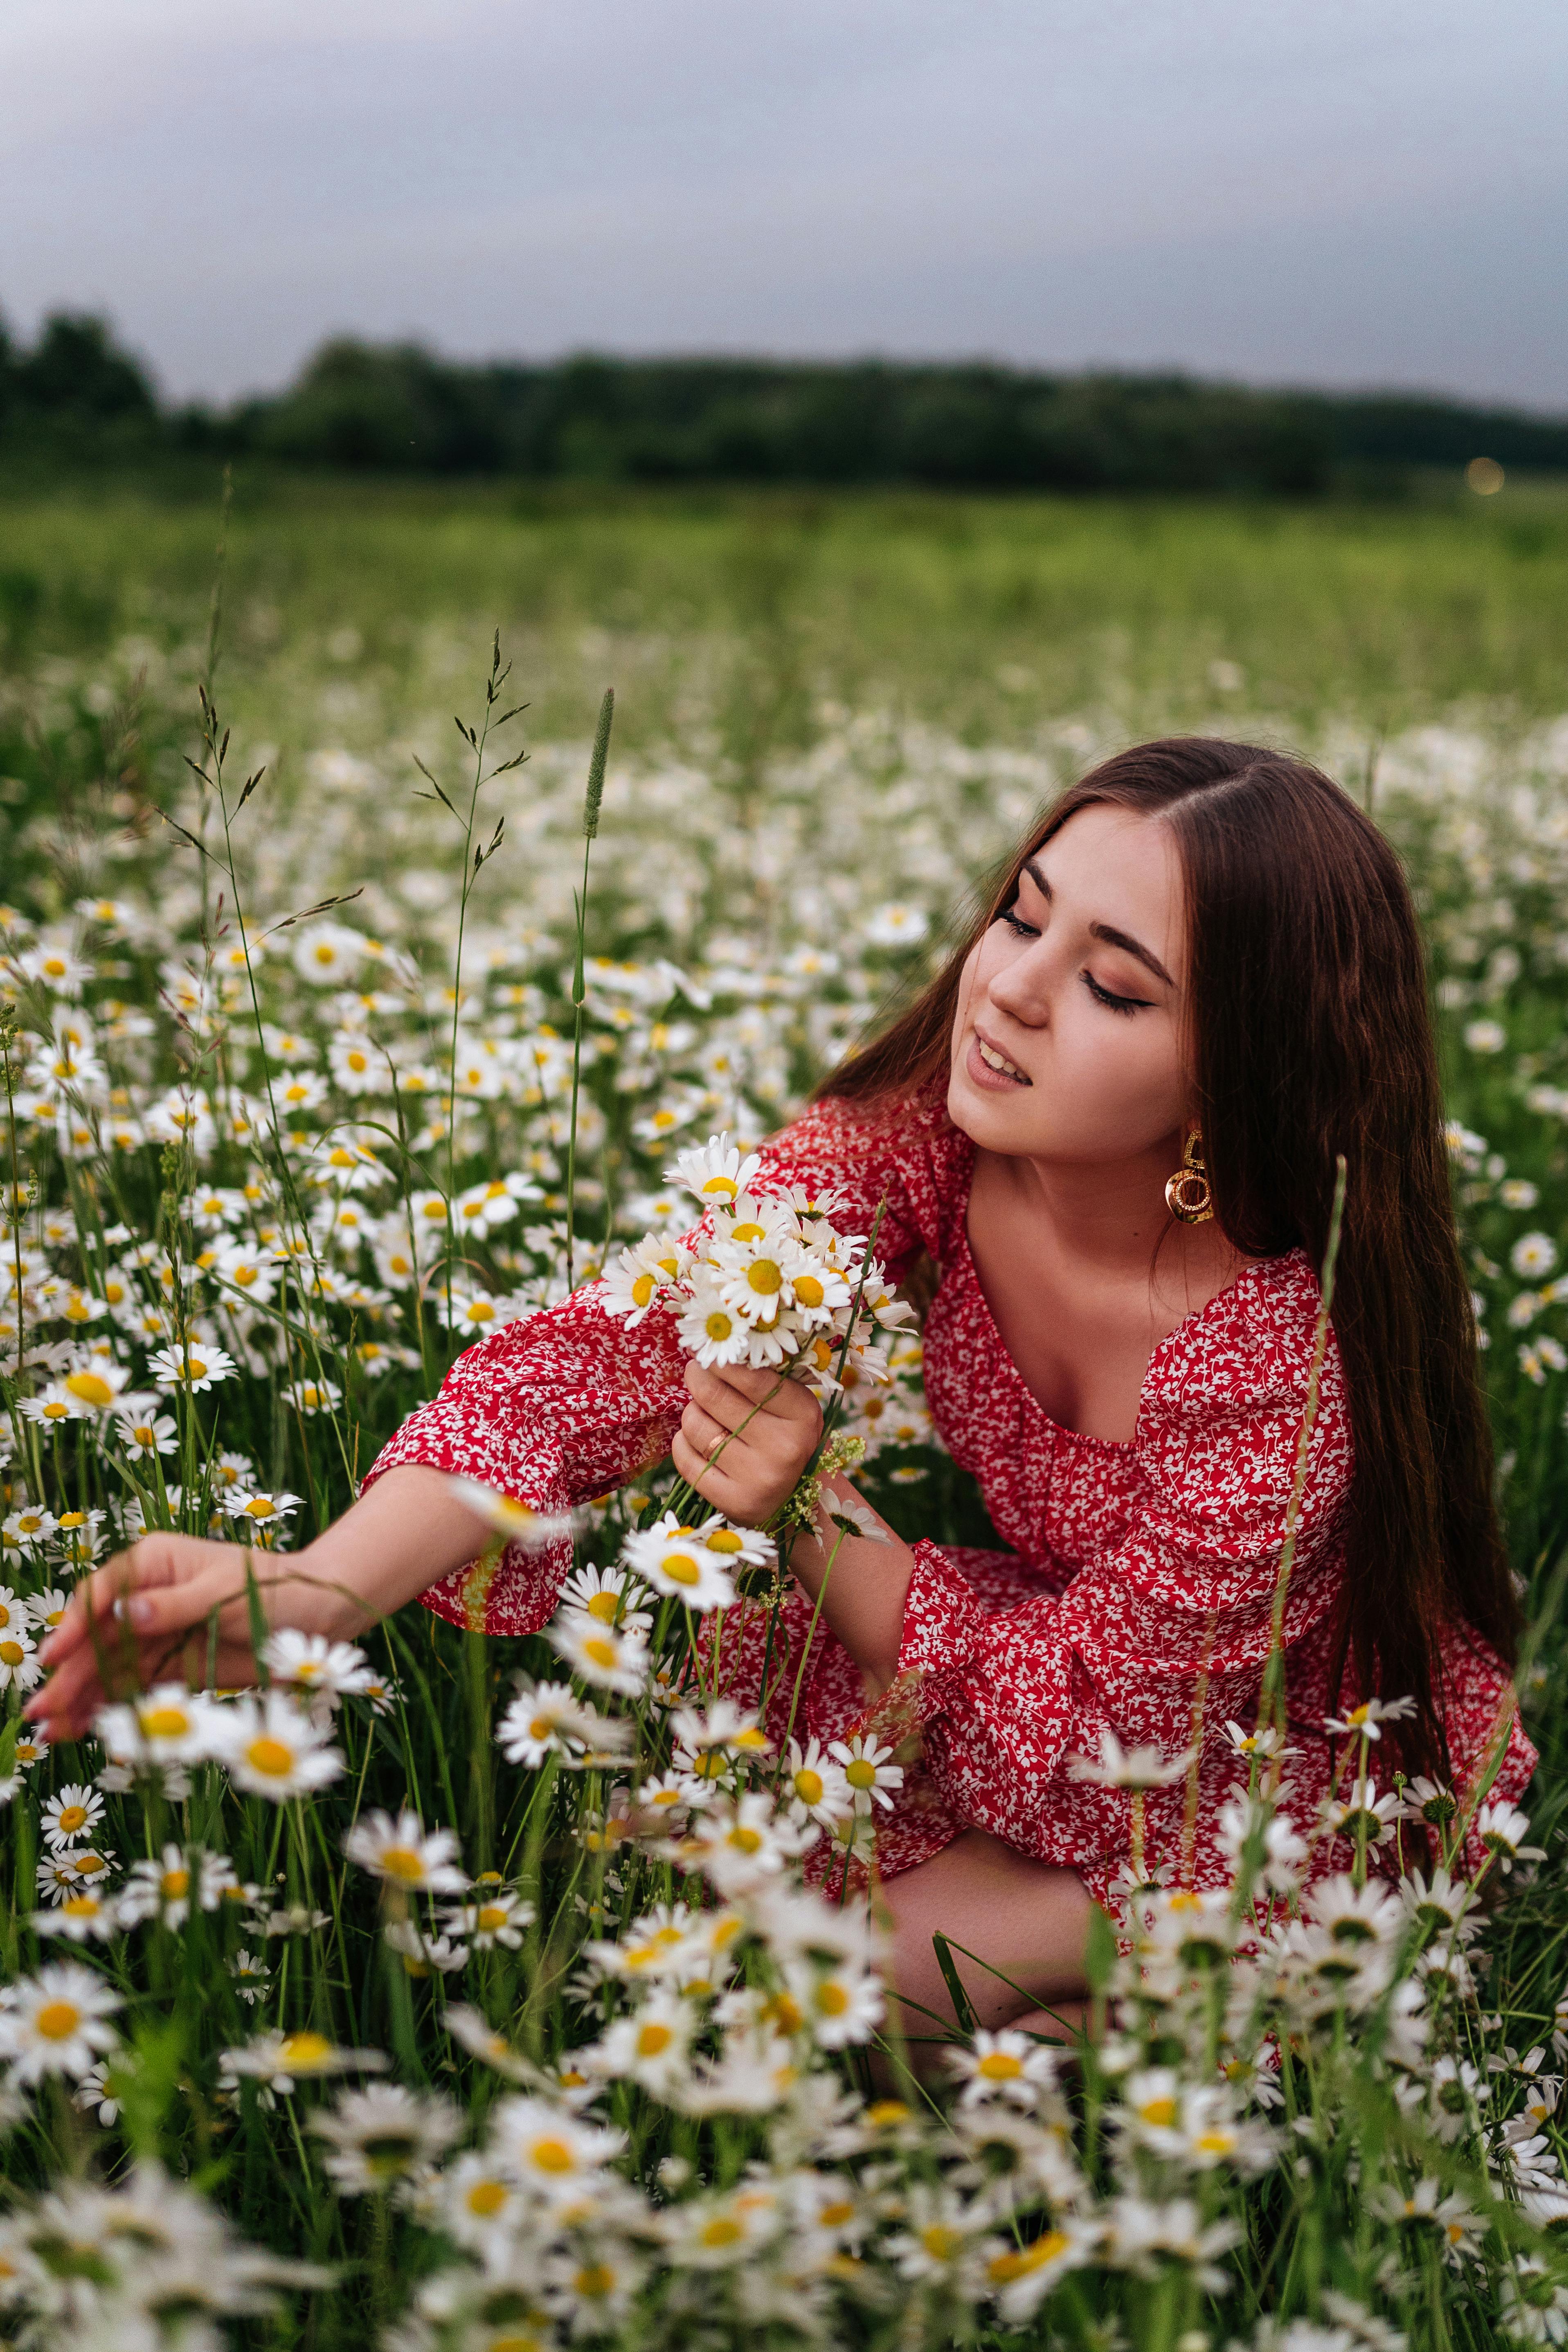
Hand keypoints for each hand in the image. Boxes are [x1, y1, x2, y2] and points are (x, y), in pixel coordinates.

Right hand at [24, 1533, 351, 1744]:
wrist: (318, 1615)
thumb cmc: (275, 1587)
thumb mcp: (226, 1592)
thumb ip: (175, 1604)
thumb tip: (129, 1610)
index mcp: (154, 1563)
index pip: (102, 1594)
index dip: (75, 1626)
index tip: (56, 1656)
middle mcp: (147, 1598)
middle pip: (98, 1638)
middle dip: (70, 1674)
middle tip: (42, 1711)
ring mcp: (156, 1634)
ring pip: (107, 1667)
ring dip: (80, 1697)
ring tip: (51, 1730)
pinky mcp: (171, 1666)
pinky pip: (130, 1687)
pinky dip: (107, 1707)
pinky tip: (81, 1729)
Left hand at [671, 1361, 822, 1527]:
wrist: (794, 1497)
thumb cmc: (784, 1437)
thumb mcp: (789, 1405)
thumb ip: (762, 1379)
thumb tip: (715, 1354)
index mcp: (803, 1415)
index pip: (752, 1379)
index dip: (722, 1363)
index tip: (709, 1356)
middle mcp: (784, 1447)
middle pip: (716, 1398)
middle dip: (698, 1379)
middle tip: (695, 1373)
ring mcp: (758, 1477)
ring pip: (697, 1426)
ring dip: (692, 1413)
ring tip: (701, 1412)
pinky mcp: (733, 1501)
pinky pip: (686, 1458)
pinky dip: (683, 1443)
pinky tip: (696, 1441)